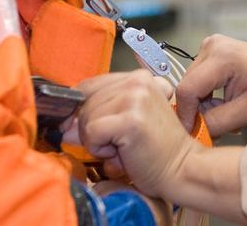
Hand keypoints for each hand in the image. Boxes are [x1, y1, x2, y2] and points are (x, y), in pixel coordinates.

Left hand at [70, 71, 197, 198]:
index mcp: (139, 77)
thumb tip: (64, 123)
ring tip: (122, 147)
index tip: (86, 127)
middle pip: (85, 101)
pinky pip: (93, 132)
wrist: (181, 169)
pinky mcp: (131, 118)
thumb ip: (98, 115)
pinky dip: (100, 149)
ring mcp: (135, 98)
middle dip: (92, 128)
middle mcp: (137, 81)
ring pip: (86, 117)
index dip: (80, 108)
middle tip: (117, 142)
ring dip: (96, 140)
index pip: (89, 85)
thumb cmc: (155, 150)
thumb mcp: (125, 122)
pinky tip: (121, 152)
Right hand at [174, 34, 246, 134]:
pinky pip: (198, 79)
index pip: (187, 89)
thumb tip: (192, 132)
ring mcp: (212, 46)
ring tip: (227, 115)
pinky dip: (207, 95)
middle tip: (216, 128)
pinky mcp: (213, 52)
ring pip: (191, 84)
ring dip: (203, 105)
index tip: (194, 134)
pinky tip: (225, 103)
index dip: (186, 115)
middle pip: (188, 86)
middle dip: (197, 111)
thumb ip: (217, 122)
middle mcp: (212, 45)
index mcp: (222, 56)